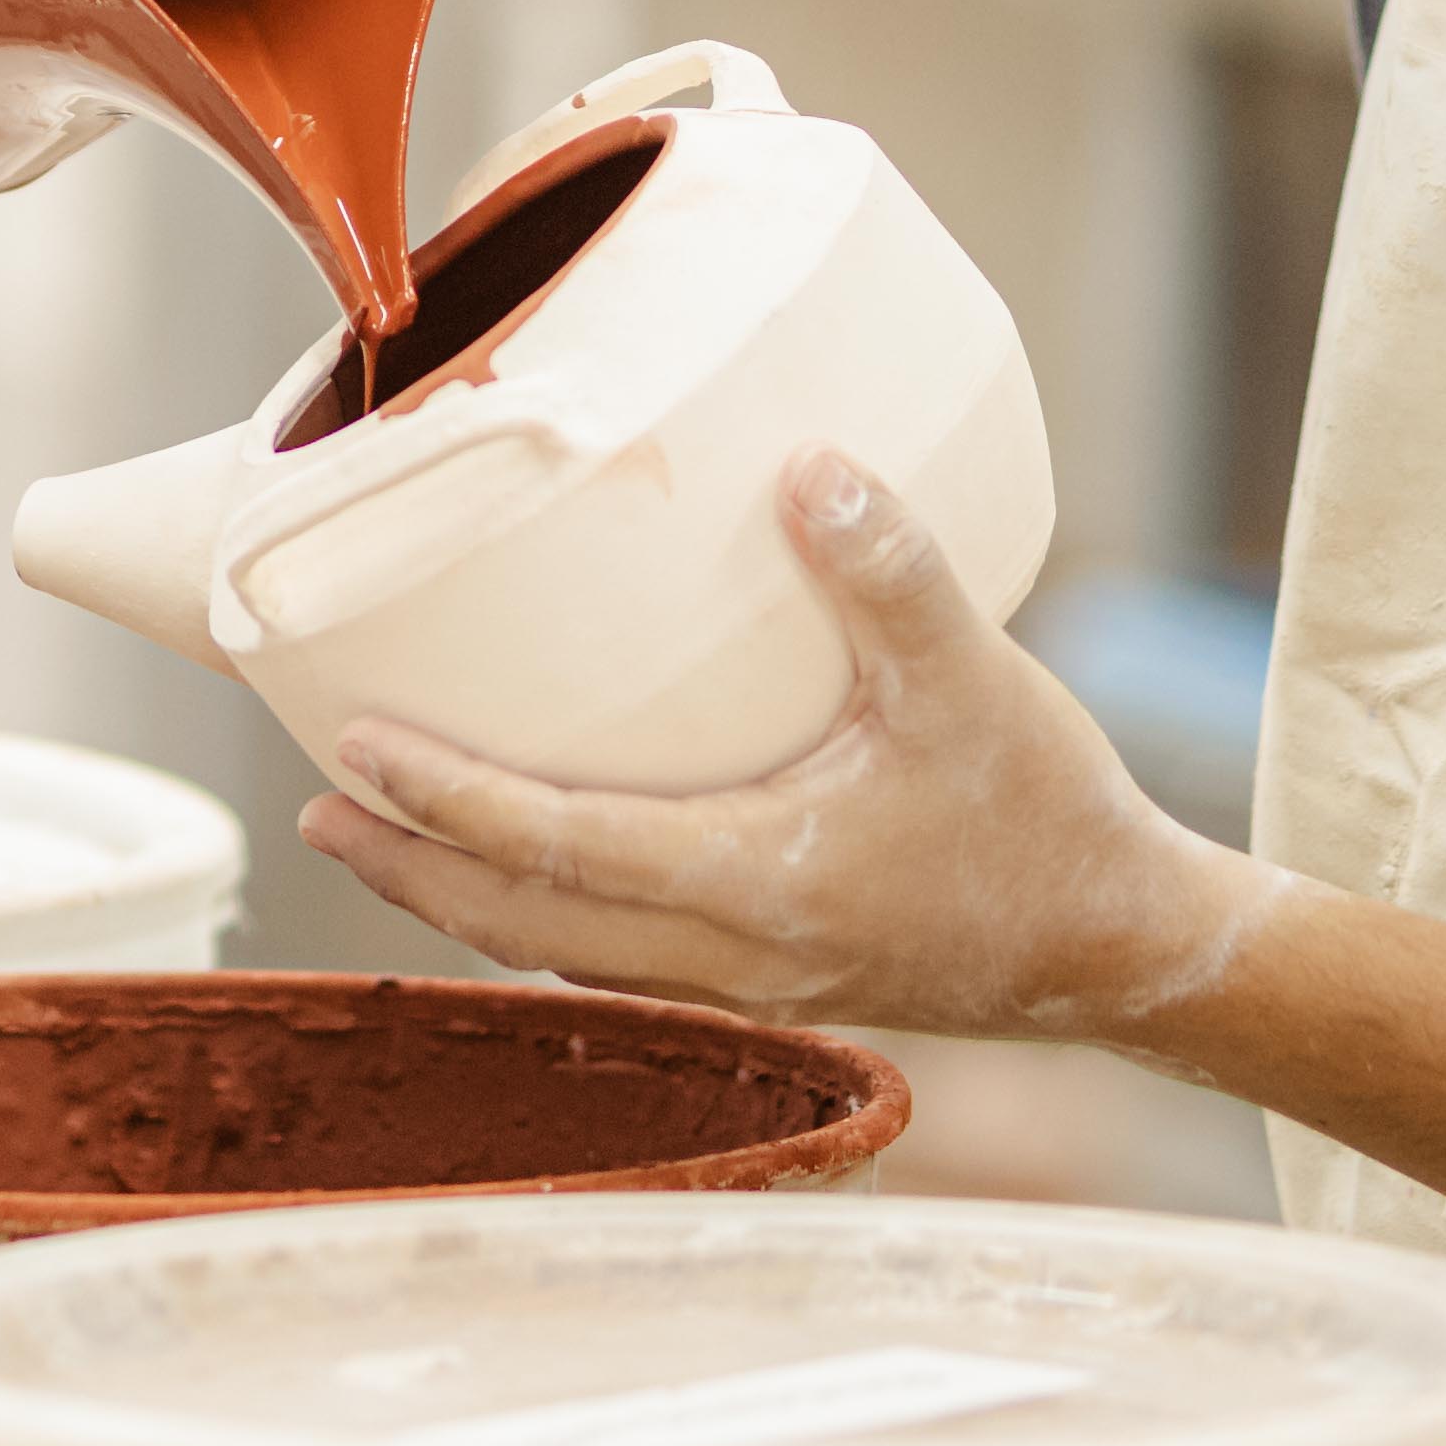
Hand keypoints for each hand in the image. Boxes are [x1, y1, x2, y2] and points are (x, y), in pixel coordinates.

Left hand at [304, 451, 1274, 1043]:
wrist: (1127, 948)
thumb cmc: (1049, 817)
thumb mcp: (976, 680)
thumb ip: (890, 571)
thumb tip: (809, 464)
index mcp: (760, 882)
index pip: (559, 850)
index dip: (447, 802)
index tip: (357, 748)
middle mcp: (733, 951)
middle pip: (524, 925)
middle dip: (412, 871)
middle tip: (319, 805)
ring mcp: (749, 980)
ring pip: (564, 952)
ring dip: (464, 899)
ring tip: (382, 836)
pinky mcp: (774, 979)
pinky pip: (620, 955)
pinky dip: (543, 914)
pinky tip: (526, 868)